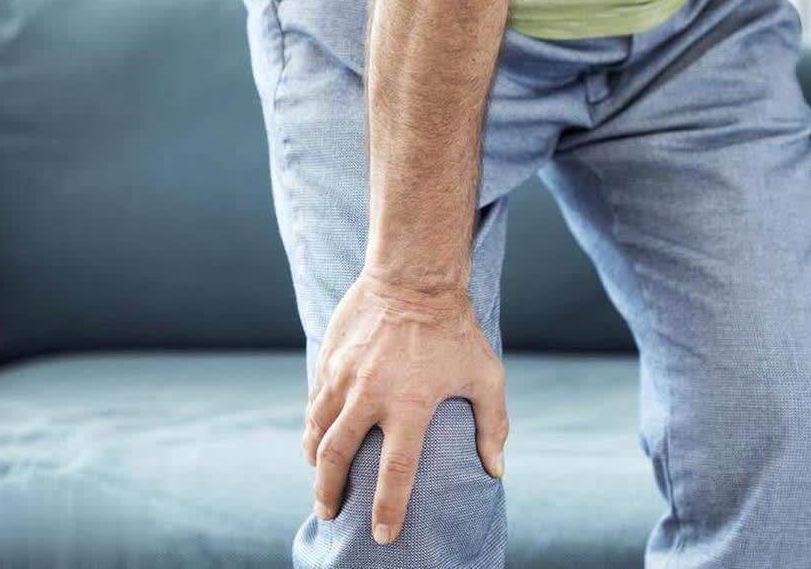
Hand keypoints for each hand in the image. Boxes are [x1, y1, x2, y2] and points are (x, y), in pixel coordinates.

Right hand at [302, 273, 507, 544]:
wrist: (415, 276)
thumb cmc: (456, 329)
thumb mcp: (486, 375)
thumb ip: (493, 426)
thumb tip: (498, 470)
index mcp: (410, 405)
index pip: (396, 472)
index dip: (388, 508)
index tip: (384, 534)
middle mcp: (370, 395)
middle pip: (338, 458)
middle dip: (329, 493)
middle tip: (329, 513)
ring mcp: (344, 377)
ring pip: (317, 431)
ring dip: (315, 462)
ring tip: (319, 481)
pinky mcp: (329, 359)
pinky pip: (314, 403)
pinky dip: (313, 427)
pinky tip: (317, 438)